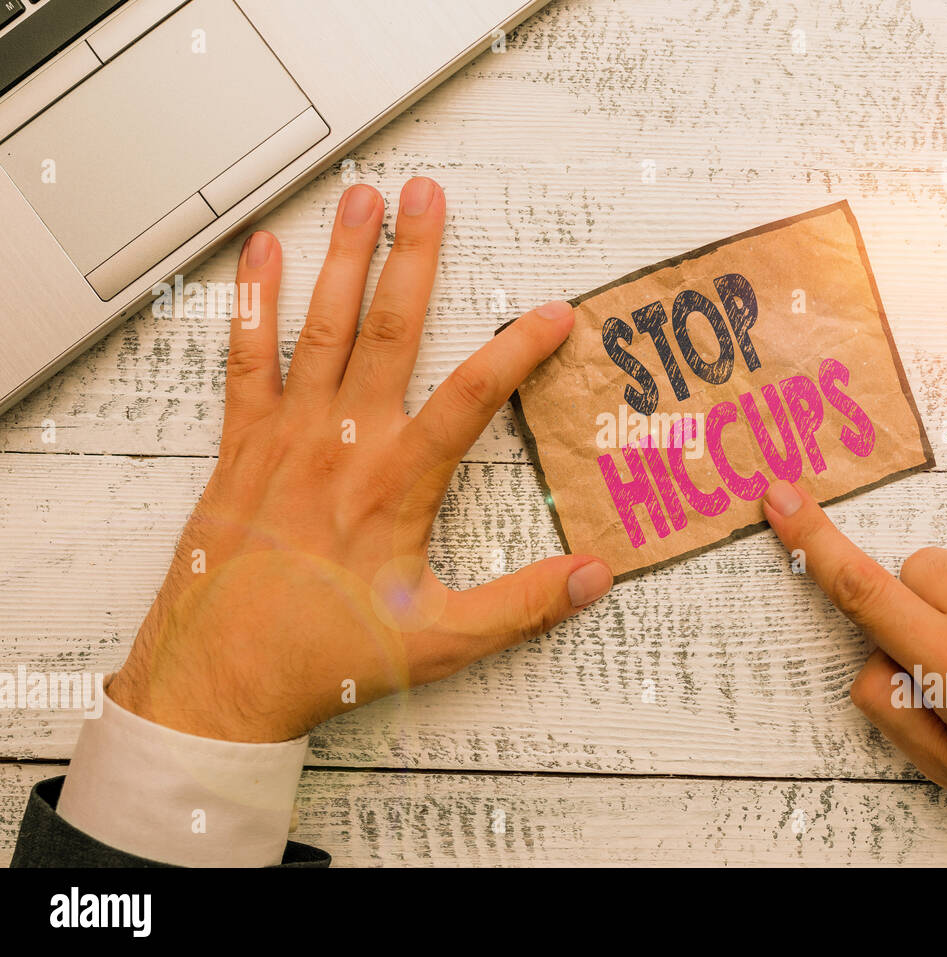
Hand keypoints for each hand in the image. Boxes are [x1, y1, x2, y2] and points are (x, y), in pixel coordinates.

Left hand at [109, 178, 612, 742]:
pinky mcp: (240, 445)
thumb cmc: (324, 657)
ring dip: (343, 257)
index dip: (520, 348)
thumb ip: (522, 605)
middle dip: (414, 255)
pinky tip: (263, 254)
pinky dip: (254, 303)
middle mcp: (342, 444)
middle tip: (427, 195)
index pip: (474, 396)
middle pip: (388, 329)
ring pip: (320, 327)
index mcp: (396, 484)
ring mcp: (285, 436)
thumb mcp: (440, 641)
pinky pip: (243, 357)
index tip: (555, 315)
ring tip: (361, 198)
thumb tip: (593, 577)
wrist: (220, 678)